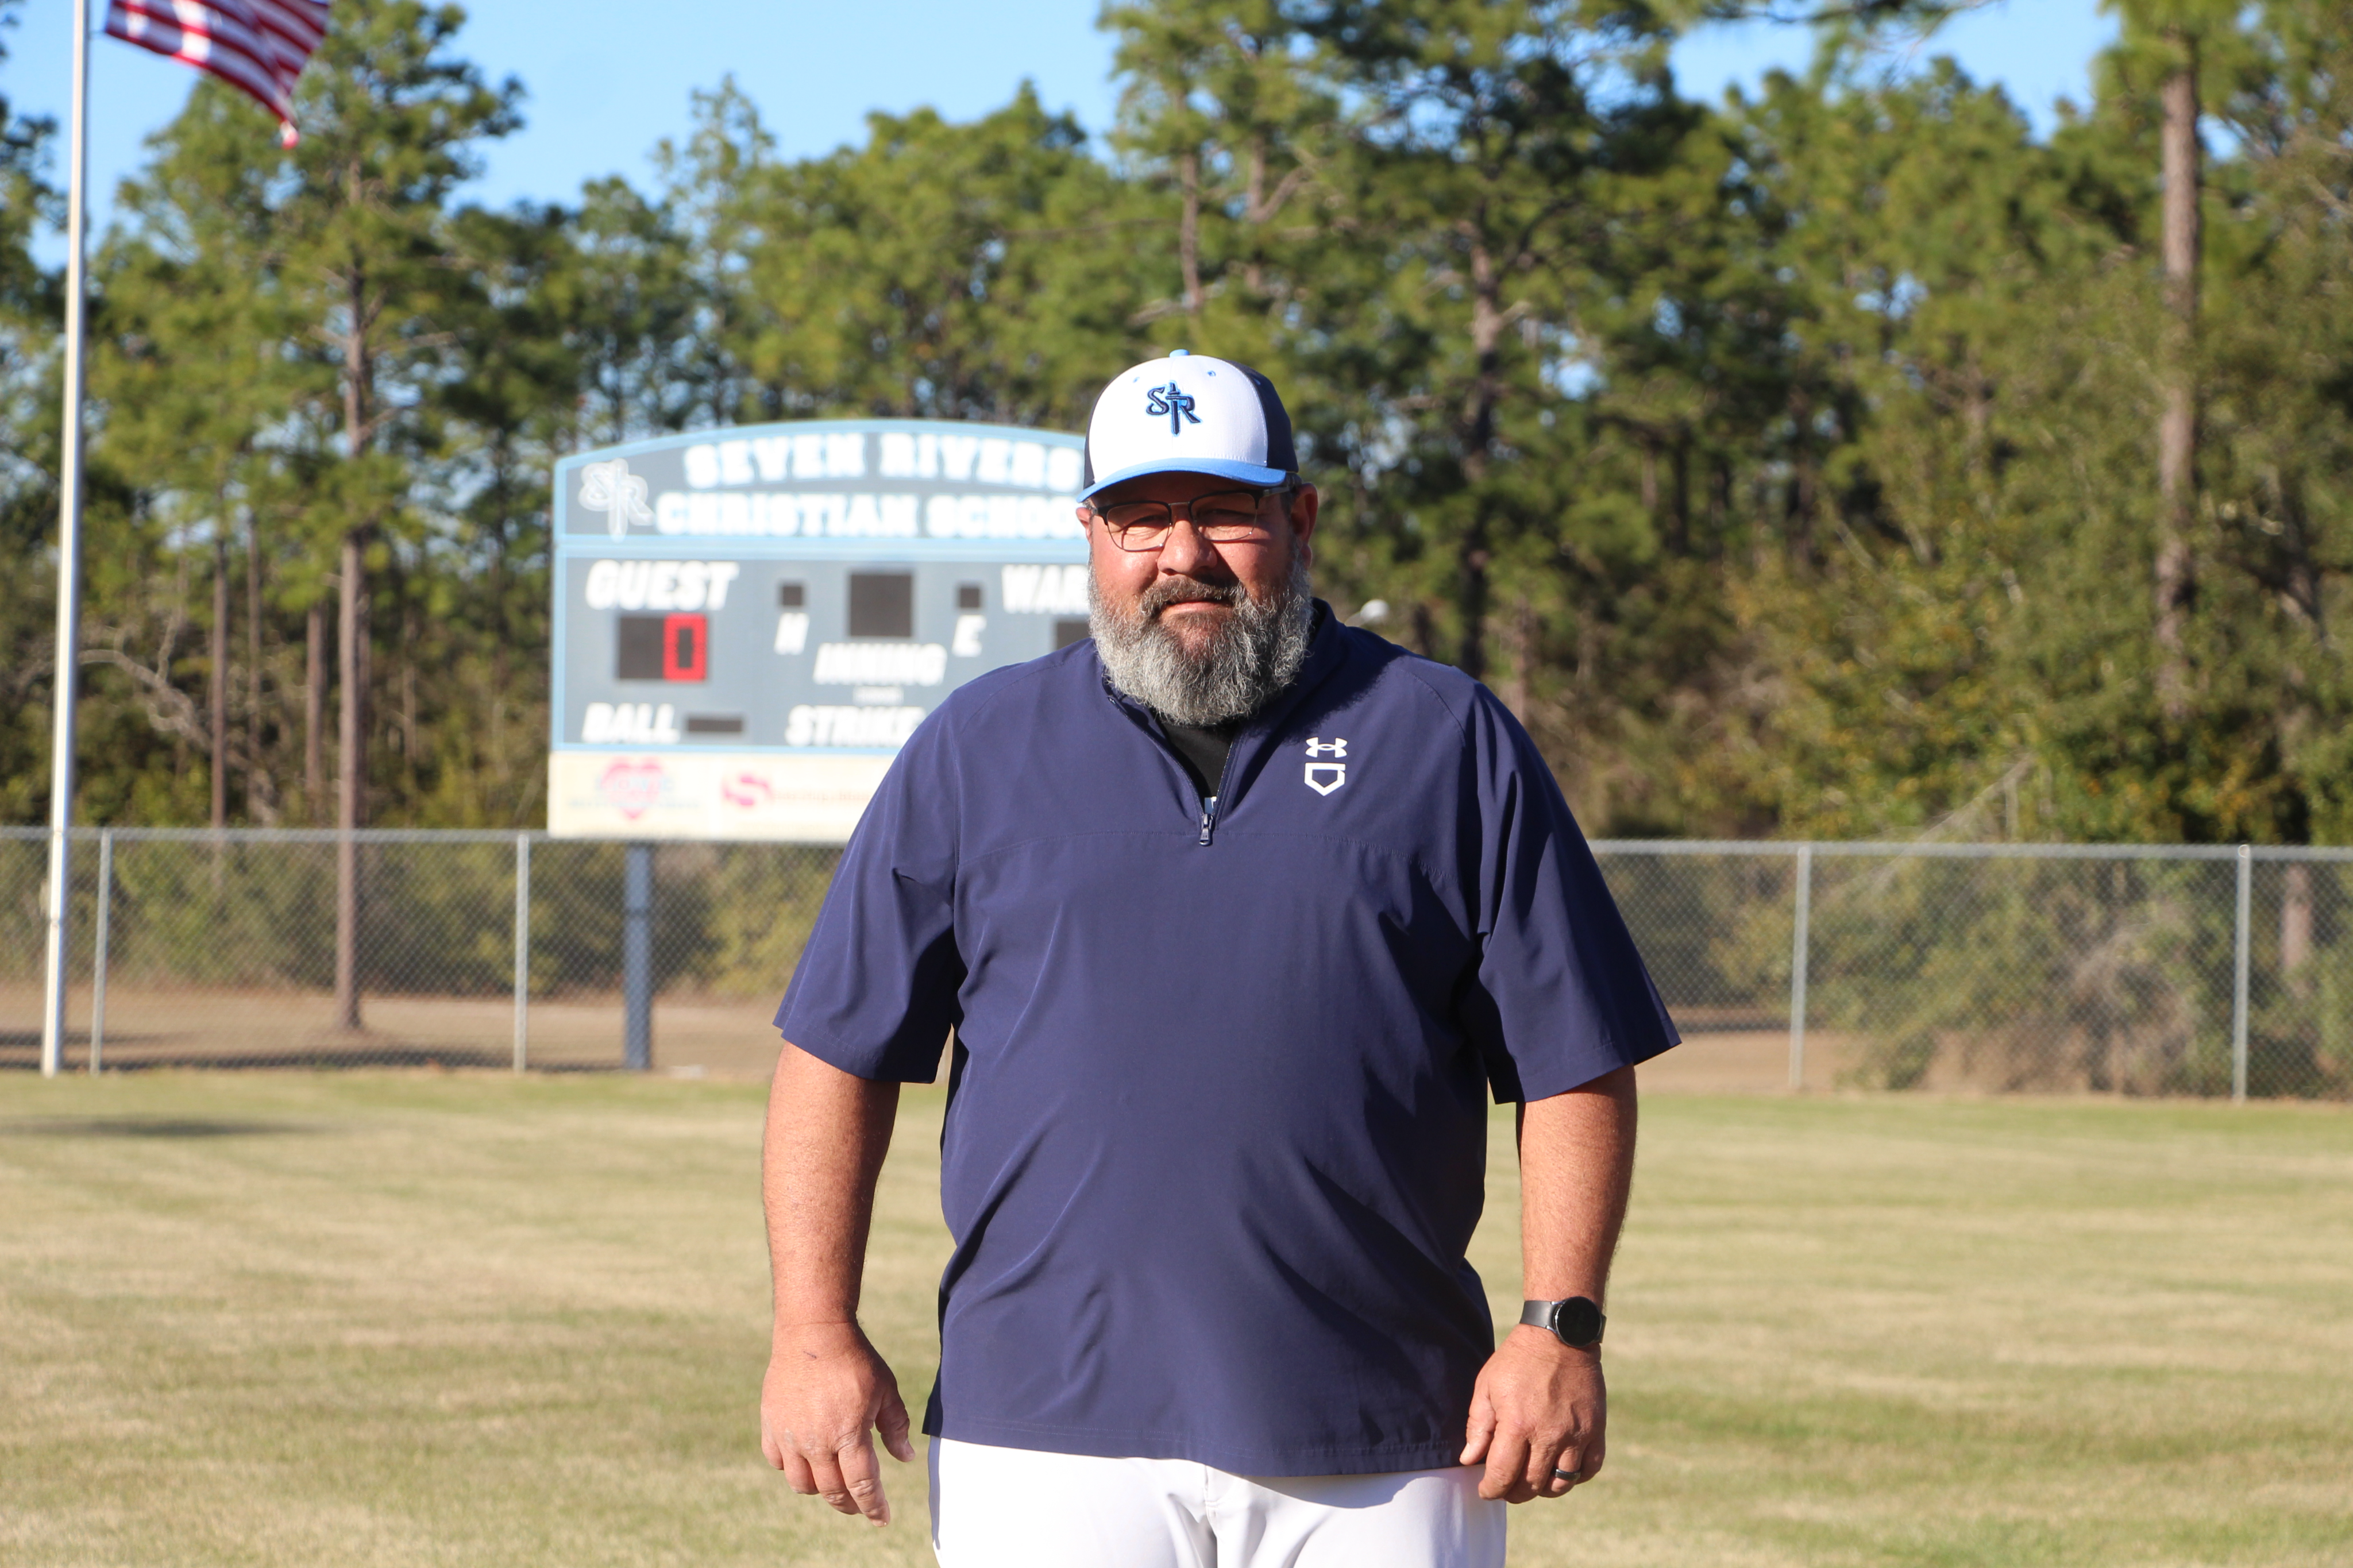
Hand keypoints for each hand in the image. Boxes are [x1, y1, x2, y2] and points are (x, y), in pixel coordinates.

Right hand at [760, 1320, 916, 1525]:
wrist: (813, 1331)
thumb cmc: (855, 1359)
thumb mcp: (886, 1390)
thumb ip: (895, 1426)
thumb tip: (905, 1458)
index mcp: (849, 1434)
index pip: (862, 1485)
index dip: (874, 1507)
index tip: (882, 1519)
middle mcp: (817, 1441)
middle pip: (832, 1491)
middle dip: (848, 1504)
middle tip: (859, 1505)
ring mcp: (789, 1434)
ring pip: (801, 1484)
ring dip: (819, 1490)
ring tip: (832, 1483)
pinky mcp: (770, 1424)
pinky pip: (777, 1461)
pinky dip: (791, 1468)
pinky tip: (805, 1461)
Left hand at [1459, 1325, 1606, 1502]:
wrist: (1560, 1335)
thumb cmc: (1518, 1360)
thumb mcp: (1487, 1386)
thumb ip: (1478, 1426)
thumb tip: (1469, 1460)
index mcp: (1518, 1424)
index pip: (1502, 1475)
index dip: (1491, 1490)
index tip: (1486, 1491)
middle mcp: (1549, 1434)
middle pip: (1531, 1485)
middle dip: (1514, 1493)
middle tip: (1507, 1487)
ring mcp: (1576, 1434)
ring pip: (1561, 1483)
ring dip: (1543, 1489)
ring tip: (1532, 1479)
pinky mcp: (1596, 1429)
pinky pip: (1589, 1469)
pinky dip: (1575, 1477)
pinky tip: (1560, 1468)